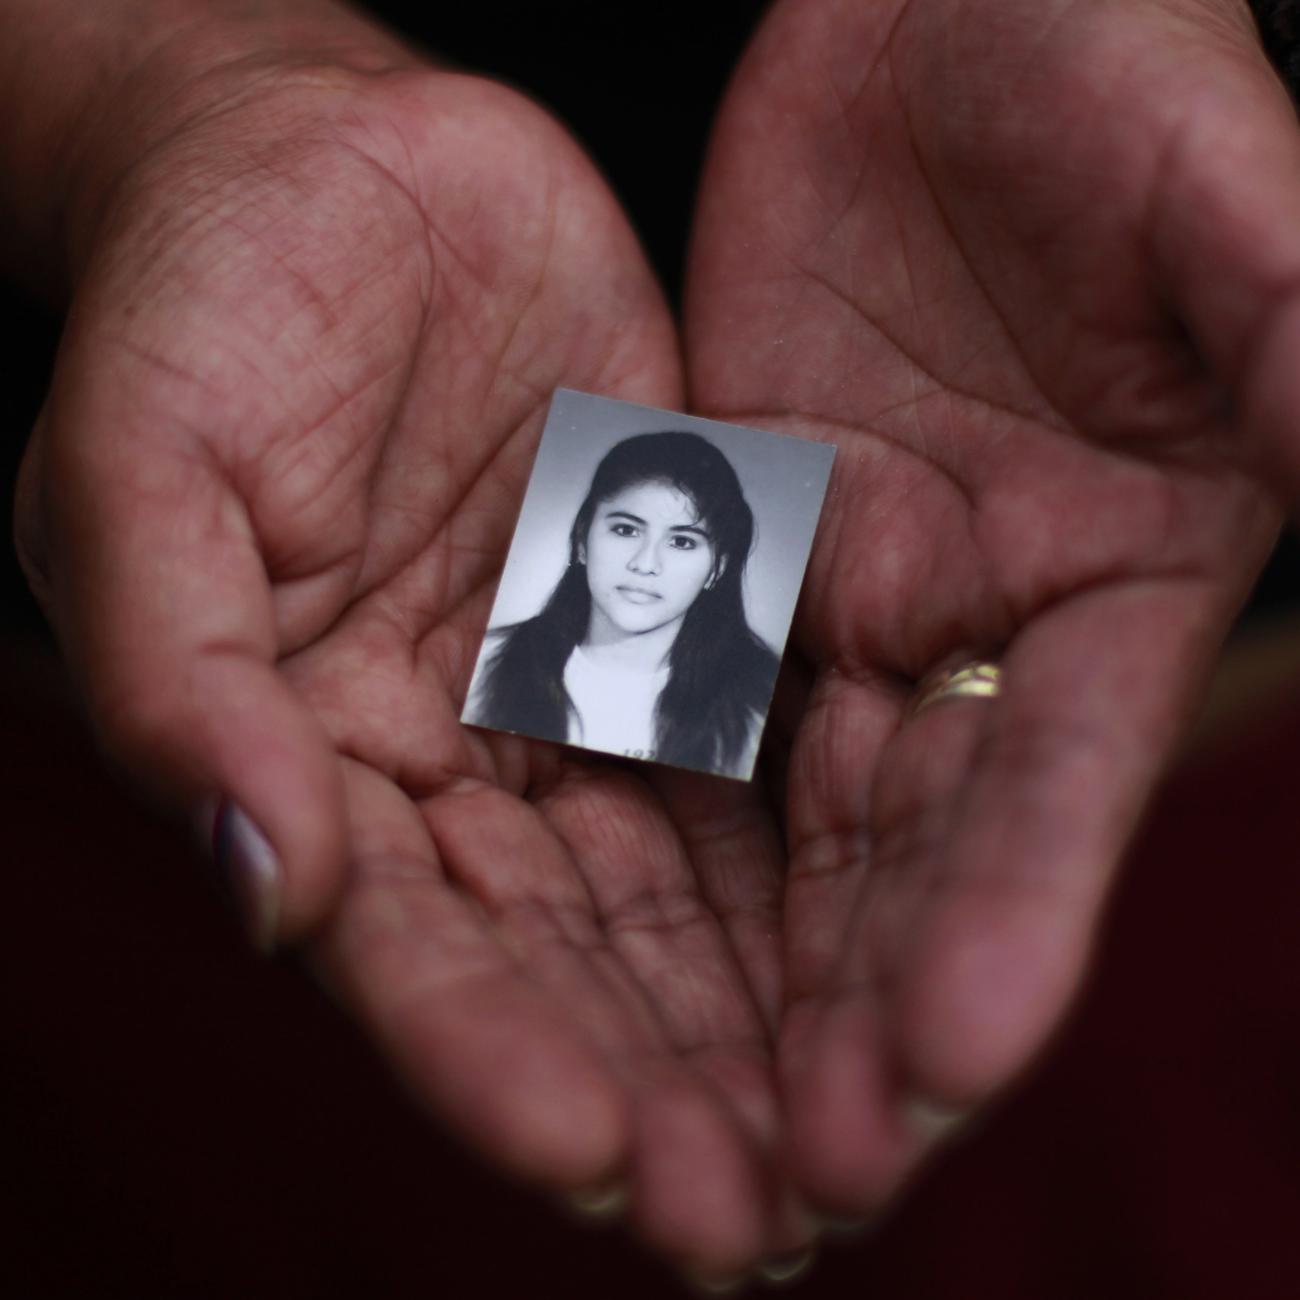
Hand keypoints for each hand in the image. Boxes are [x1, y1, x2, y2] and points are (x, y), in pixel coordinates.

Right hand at [13, 15, 805, 1274]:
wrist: (340, 164)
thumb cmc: (204, 305)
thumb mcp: (139, 472)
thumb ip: (176, 682)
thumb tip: (252, 887)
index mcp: (311, 756)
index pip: (406, 945)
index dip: (492, 1056)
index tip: (595, 1154)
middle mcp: (455, 756)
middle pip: (566, 956)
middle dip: (658, 1087)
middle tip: (761, 1220)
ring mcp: (577, 685)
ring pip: (683, 884)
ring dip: (761, 1015)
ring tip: (851, 1134)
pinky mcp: (682, 603)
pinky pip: (764, 738)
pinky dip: (822, 848)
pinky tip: (894, 945)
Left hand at [686, 0, 1291, 1213]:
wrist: (938, 11)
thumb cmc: (1107, 66)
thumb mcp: (1235, 210)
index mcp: (1112, 587)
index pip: (1047, 802)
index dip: (1003, 938)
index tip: (931, 1074)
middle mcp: (968, 629)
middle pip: (901, 863)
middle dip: (845, 1024)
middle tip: (770, 1196)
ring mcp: (831, 596)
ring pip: (772, 821)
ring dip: (728, 979)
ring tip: (658, 1129)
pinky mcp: (718, 544)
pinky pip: (661, 694)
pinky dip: (626, 816)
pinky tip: (562, 937)